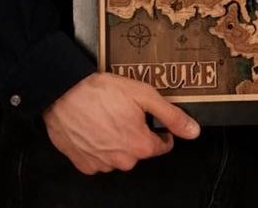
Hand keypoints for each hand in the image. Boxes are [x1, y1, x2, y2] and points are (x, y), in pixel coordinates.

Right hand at [41, 72, 199, 174]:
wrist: (64, 94)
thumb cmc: (102, 92)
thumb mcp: (145, 95)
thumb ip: (171, 115)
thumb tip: (193, 131)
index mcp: (140, 146)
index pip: (162, 145)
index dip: (161, 129)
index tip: (152, 117)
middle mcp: (122, 161)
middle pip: (140, 150)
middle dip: (137, 132)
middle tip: (126, 111)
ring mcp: (101, 165)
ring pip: (119, 154)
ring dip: (118, 139)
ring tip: (108, 116)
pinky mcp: (83, 164)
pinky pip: (99, 158)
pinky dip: (100, 145)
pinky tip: (95, 126)